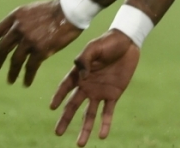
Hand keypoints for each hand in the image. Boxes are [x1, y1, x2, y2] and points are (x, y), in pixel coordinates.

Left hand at [0, 0, 83, 85]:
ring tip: (11, 80)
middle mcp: (19, 29)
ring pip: (15, 60)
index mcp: (16, 16)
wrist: (72, 11)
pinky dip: (27, 76)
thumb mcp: (34, 9)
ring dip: (12, 72)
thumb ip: (23, 20)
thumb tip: (17, 33)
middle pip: (3, 48)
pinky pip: (30, 67)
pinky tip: (26, 83)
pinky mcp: (40, 50)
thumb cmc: (57, 9)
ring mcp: (28, 40)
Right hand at [51, 30, 140, 146]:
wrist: (128, 42)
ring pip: (89, 114)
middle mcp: (86, 86)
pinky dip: (105, 124)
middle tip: (58, 133)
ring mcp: (99, 92)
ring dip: (85, 128)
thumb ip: (84, 59)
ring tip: (80, 144)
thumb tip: (81, 77)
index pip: (65, 87)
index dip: (58, 96)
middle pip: (73, 106)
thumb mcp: (94, 47)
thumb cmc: (108, 42)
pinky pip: (108, 112)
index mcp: (79, 73)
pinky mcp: (113, 94)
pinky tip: (101, 136)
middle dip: (65, 120)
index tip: (52, 107)